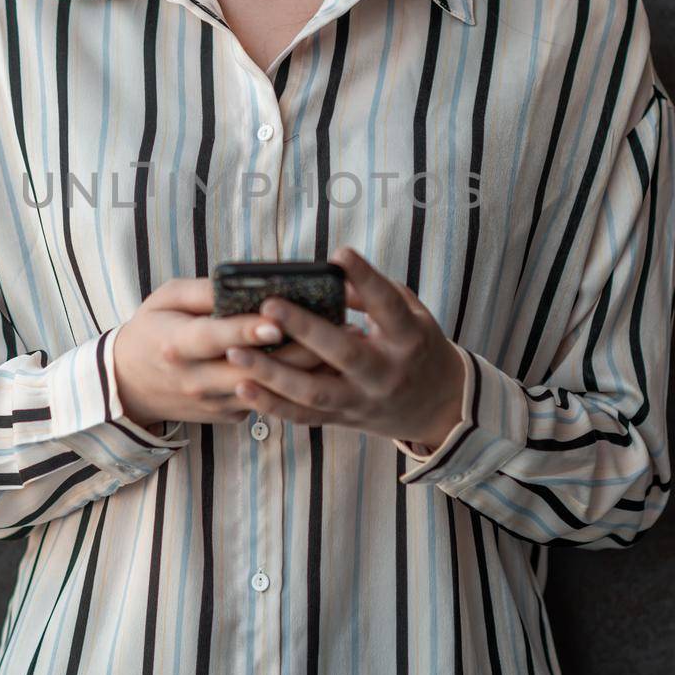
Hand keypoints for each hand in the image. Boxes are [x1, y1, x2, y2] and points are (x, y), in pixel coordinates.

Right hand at [111, 276, 328, 430]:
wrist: (130, 384)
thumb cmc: (153, 329)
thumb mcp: (166, 299)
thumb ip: (203, 290)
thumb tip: (245, 281)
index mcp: (176, 345)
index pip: (215, 339)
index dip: (246, 331)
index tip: (278, 323)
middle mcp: (195, 379)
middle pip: (252, 369)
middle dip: (296, 351)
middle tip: (337, 328)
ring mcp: (214, 403)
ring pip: (268, 389)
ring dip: (307, 369)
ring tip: (344, 344)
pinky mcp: (229, 415)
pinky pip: (268, 399)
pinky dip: (296, 382)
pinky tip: (328, 362)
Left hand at [221, 245, 467, 447]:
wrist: (439, 407)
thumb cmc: (417, 346)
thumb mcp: (413, 315)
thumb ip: (375, 295)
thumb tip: (330, 278)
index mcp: (408, 339)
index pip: (388, 306)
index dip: (366, 279)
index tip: (340, 254)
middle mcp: (385, 373)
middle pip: (344, 353)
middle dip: (305, 330)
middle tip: (269, 306)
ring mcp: (362, 401)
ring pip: (315, 392)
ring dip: (273, 374)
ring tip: (236, 352)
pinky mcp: (344, 420)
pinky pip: (303, 417)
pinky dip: (271, 405)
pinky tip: (242, 387)